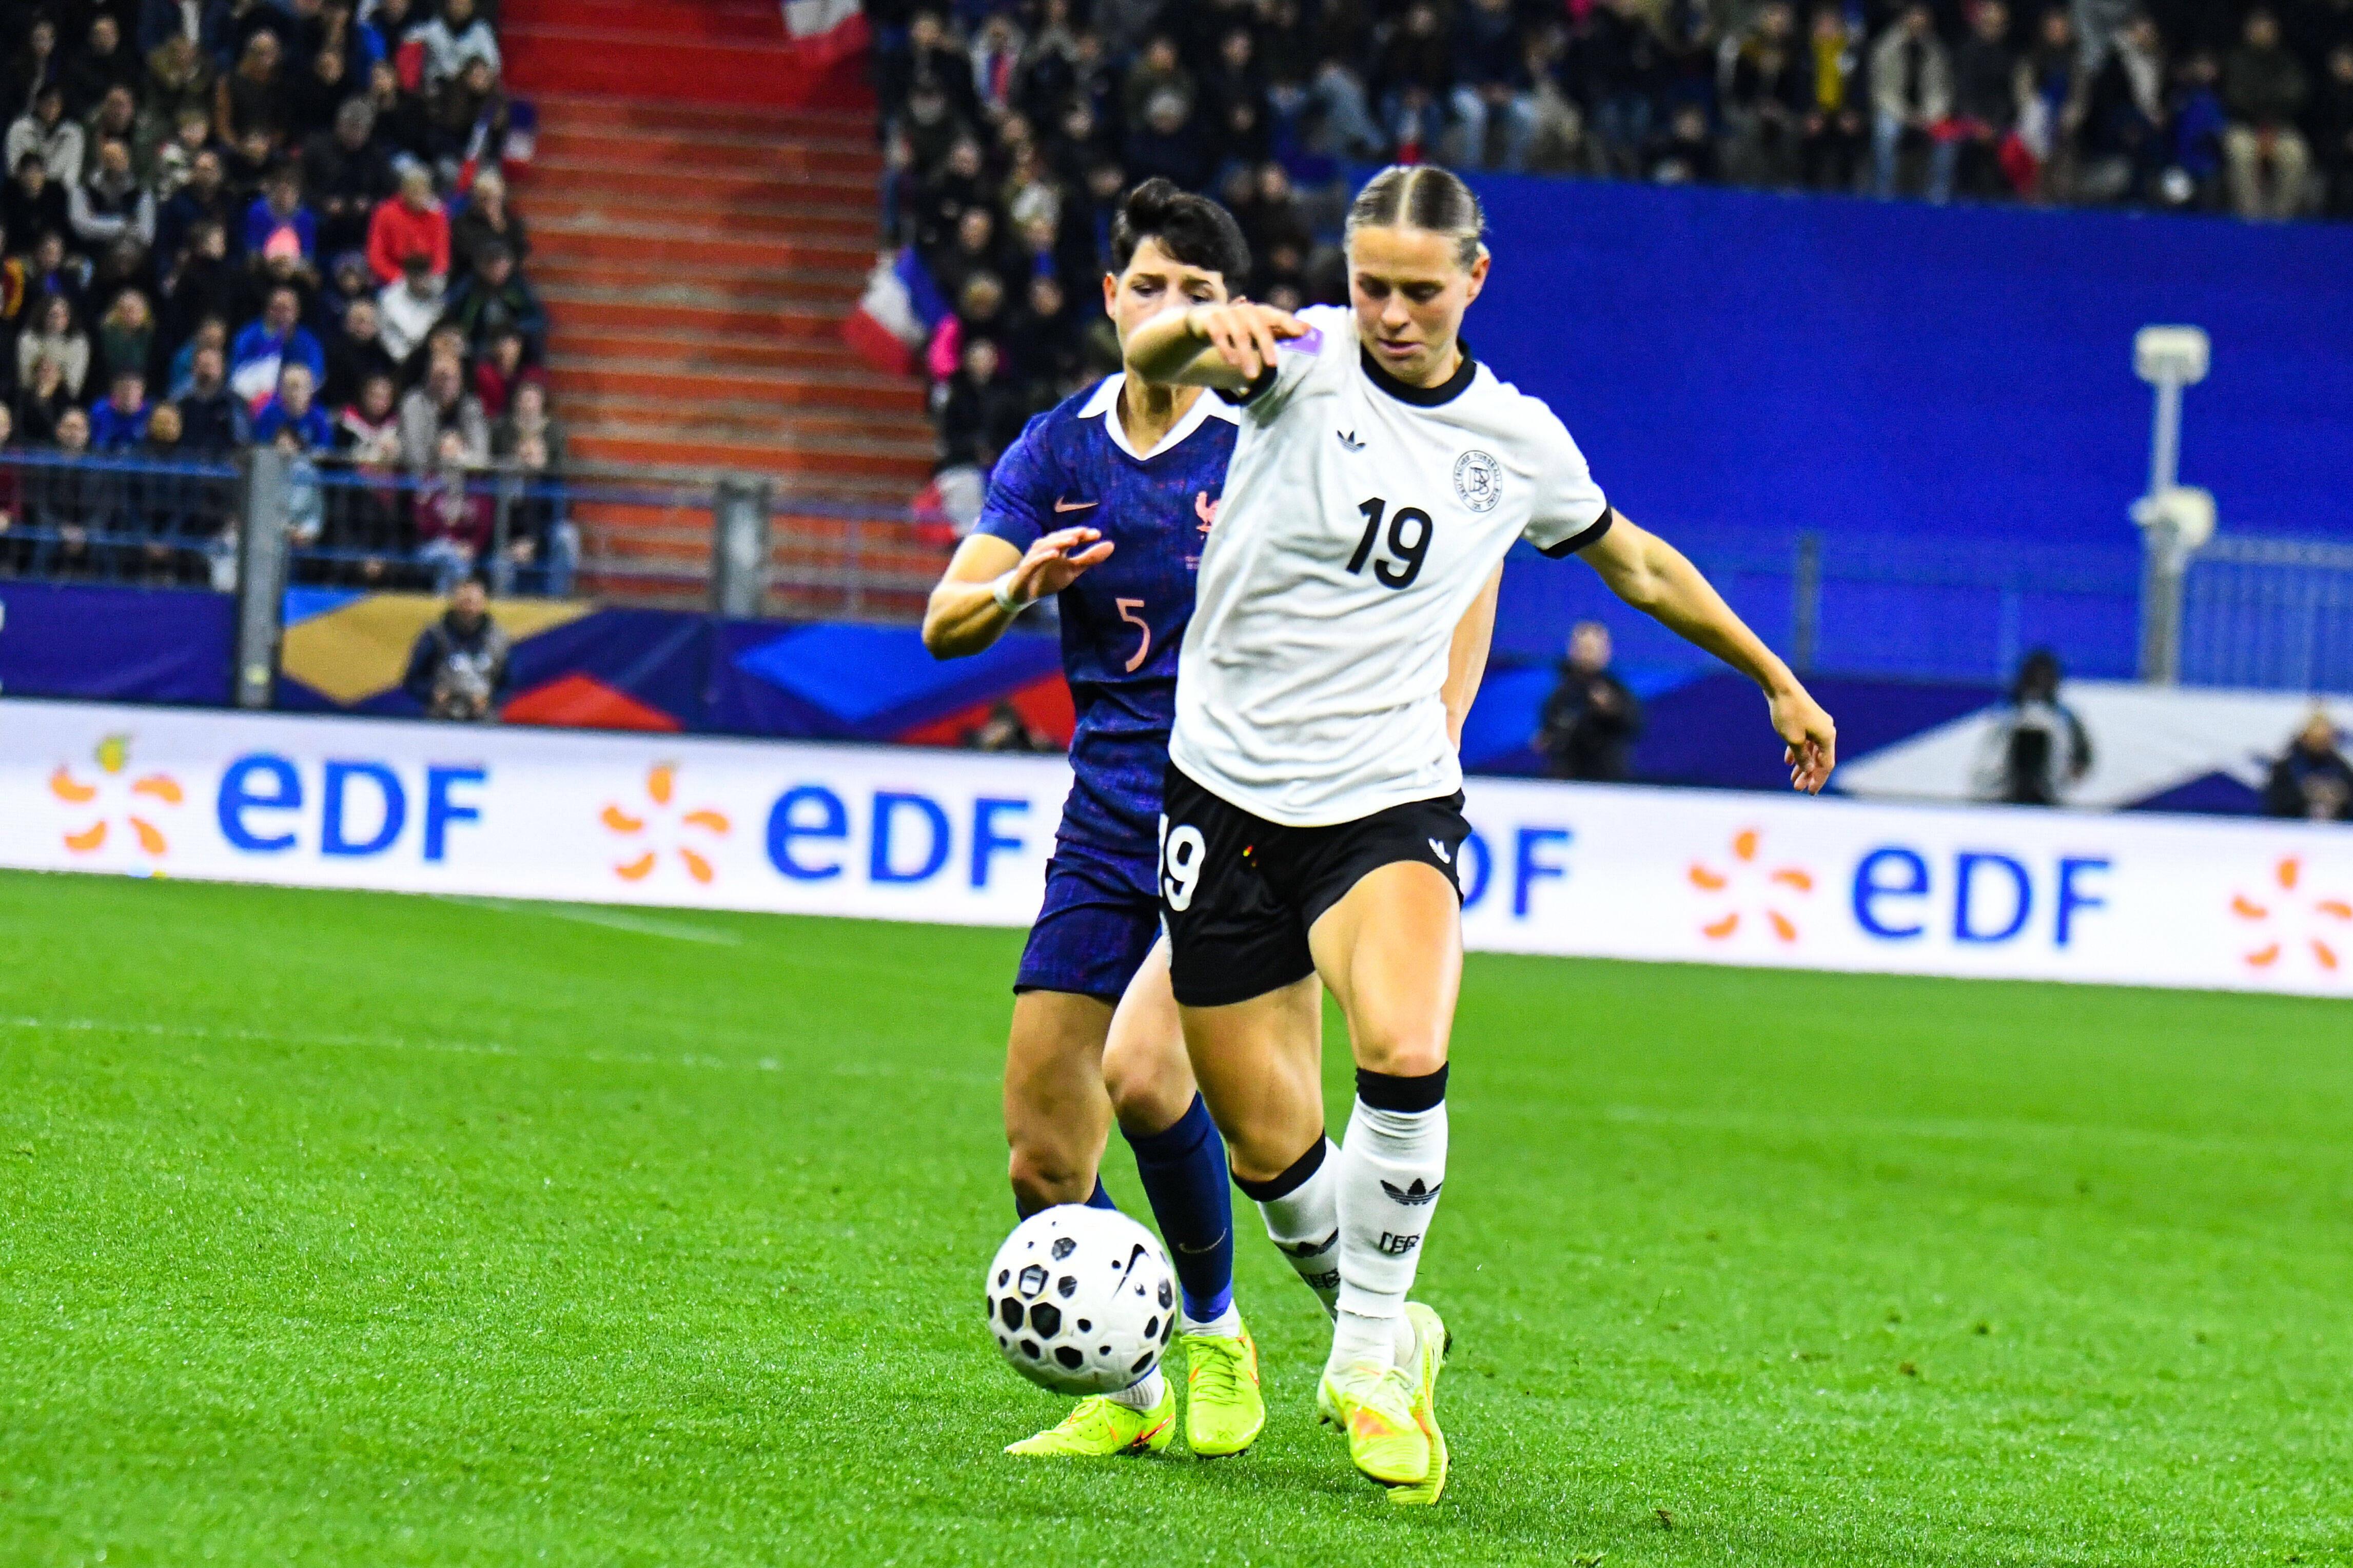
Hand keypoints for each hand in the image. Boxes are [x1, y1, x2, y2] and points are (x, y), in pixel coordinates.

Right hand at [1009, 525, 1112, 601]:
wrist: (1025, 592)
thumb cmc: (1048, 577)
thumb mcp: (1073, 569)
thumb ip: (1090, 558)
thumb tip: (1111, 545)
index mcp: (1058, 546)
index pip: (1072, 537)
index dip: (1083, 536)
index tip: (1098, 534)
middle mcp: (1046, 547)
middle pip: (1060, 537)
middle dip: (1073, 534)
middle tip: (1086, 532)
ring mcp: (1035, 555)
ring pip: (1047, 545)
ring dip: (1060, 542)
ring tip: (1073, 540)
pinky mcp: (1027, 566)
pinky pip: (1036, 560)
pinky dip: (1044, 556)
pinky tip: (1054, 554)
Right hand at [1185, 301, 1306, 382]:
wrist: (1199, 322)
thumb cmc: (1235, 327)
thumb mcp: (1257, 329)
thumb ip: (1280, 330)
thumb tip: (1309, 330)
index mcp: (1257, 312)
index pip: (1275, 315)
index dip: (1289, 322)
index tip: (1304, 332)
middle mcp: (1243, 311)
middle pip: (1258, 324)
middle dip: (1266, 344)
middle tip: (1273, 365)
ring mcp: (1225, 314)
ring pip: (1239, 332)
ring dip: (1245, 354)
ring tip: (1251, 375)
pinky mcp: (1208, 320)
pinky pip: (1217, 334)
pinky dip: (1225, 347)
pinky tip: (1231, 362)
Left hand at [1770, 683, 1836, 793]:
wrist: (1780, 687)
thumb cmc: (1787, 714)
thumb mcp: (1793, 740)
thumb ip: (1803, 757)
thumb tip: (1810, 770)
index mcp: (1827, 736)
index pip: (1826, 765)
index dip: (1819, 780)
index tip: (1810, 792)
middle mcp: (1826, 730)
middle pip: (1820, 758)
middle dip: (1808, 774)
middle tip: (1797, 787)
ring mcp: (1817, 724)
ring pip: (1812, 750)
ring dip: (1803, 764)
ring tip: (1792, 778)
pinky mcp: (1807, 719)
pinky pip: (1805, 740)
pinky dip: (1798, 751)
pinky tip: (1788, 761)